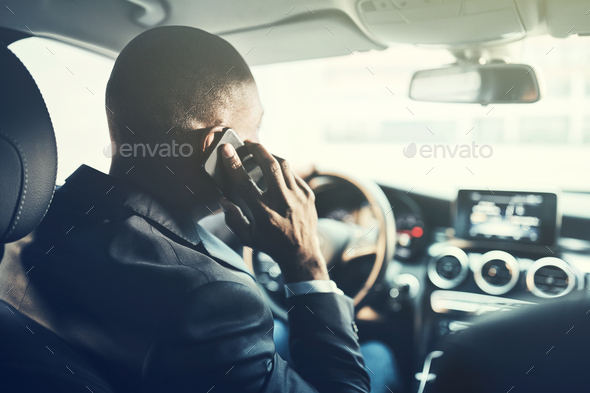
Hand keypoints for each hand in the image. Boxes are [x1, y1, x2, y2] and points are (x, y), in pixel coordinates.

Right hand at [219, 141, 327, 282]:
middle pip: (270, 165)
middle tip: (247, 142)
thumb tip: (223, 200)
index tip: (226, 149)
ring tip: (261, 153)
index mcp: (264, 213)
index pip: (245, 182)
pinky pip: (294, 175)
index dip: (234, 163)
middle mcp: (282, 202)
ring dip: (271, 156)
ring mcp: (298, 197)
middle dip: (257, 149)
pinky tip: (275, 171)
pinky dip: (283, 170)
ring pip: (284, 165)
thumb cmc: (270, 244)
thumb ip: (233, 219)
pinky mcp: (308, 195)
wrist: (301, 253)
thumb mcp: (247, 238)